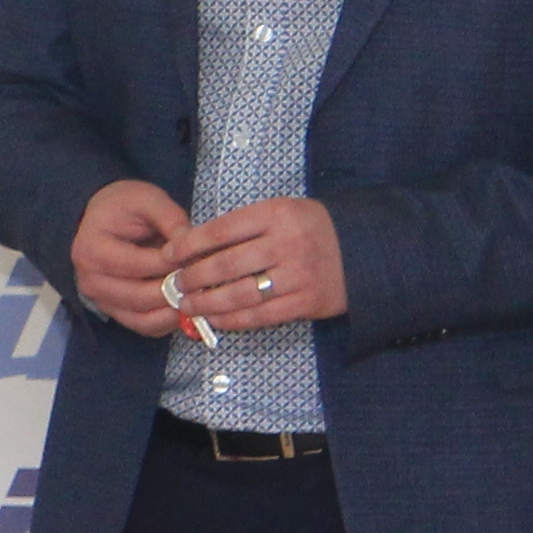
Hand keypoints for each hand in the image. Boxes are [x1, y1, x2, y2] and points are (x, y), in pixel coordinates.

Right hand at [68, 179, 192, 337]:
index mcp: (92, 250)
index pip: (140, 265)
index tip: (200, 255)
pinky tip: (186, 303)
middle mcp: (89, 281)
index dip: (174, 263)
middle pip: (141, 297)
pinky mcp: (115, 313)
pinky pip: (145, 327)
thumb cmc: (125, 207)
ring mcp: (100, 301)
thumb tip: (194, 245)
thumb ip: (171, 219)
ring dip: (175, 309)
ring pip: (144, 318)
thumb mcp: (148, 199)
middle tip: (206, 278)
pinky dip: (169, 321)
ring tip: (199, 293)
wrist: (103, 218)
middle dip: (178, 289)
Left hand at [167, 198, 346, 329]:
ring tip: (187, 305)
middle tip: (174, 285)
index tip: (168, 255)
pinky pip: (262, 316)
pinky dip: (234, 320)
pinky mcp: (308, 302)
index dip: (188, 244)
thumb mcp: (281, 213)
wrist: (365, 250)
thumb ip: (244, 227)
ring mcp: (299, 275)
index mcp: (276, 215)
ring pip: (241, 294)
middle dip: (193, 277)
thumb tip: (193, 246)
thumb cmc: (310, 229)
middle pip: (226, 264)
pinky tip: (216, 320)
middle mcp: (287, 244)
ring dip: (207, 303)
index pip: (220, 230)